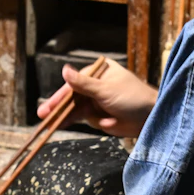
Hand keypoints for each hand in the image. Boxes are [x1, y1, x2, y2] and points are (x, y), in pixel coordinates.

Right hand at [37, 59, 157, 136]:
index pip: (74, 83)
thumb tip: (64, 70)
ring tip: (47, 123)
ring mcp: (95, 100)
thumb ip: (83, 84)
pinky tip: (58, 125)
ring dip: (61, 115)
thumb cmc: (132, 98)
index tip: (49, 106)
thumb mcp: (106, 90)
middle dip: (58, 106)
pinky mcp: (98, 114)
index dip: (60, 95)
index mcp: (98, 72)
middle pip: (72, 95)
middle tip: (43, 115)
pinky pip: (80, 117)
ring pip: (74, 107)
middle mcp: (95, 84)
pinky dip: (70, 120)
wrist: (150, 118)